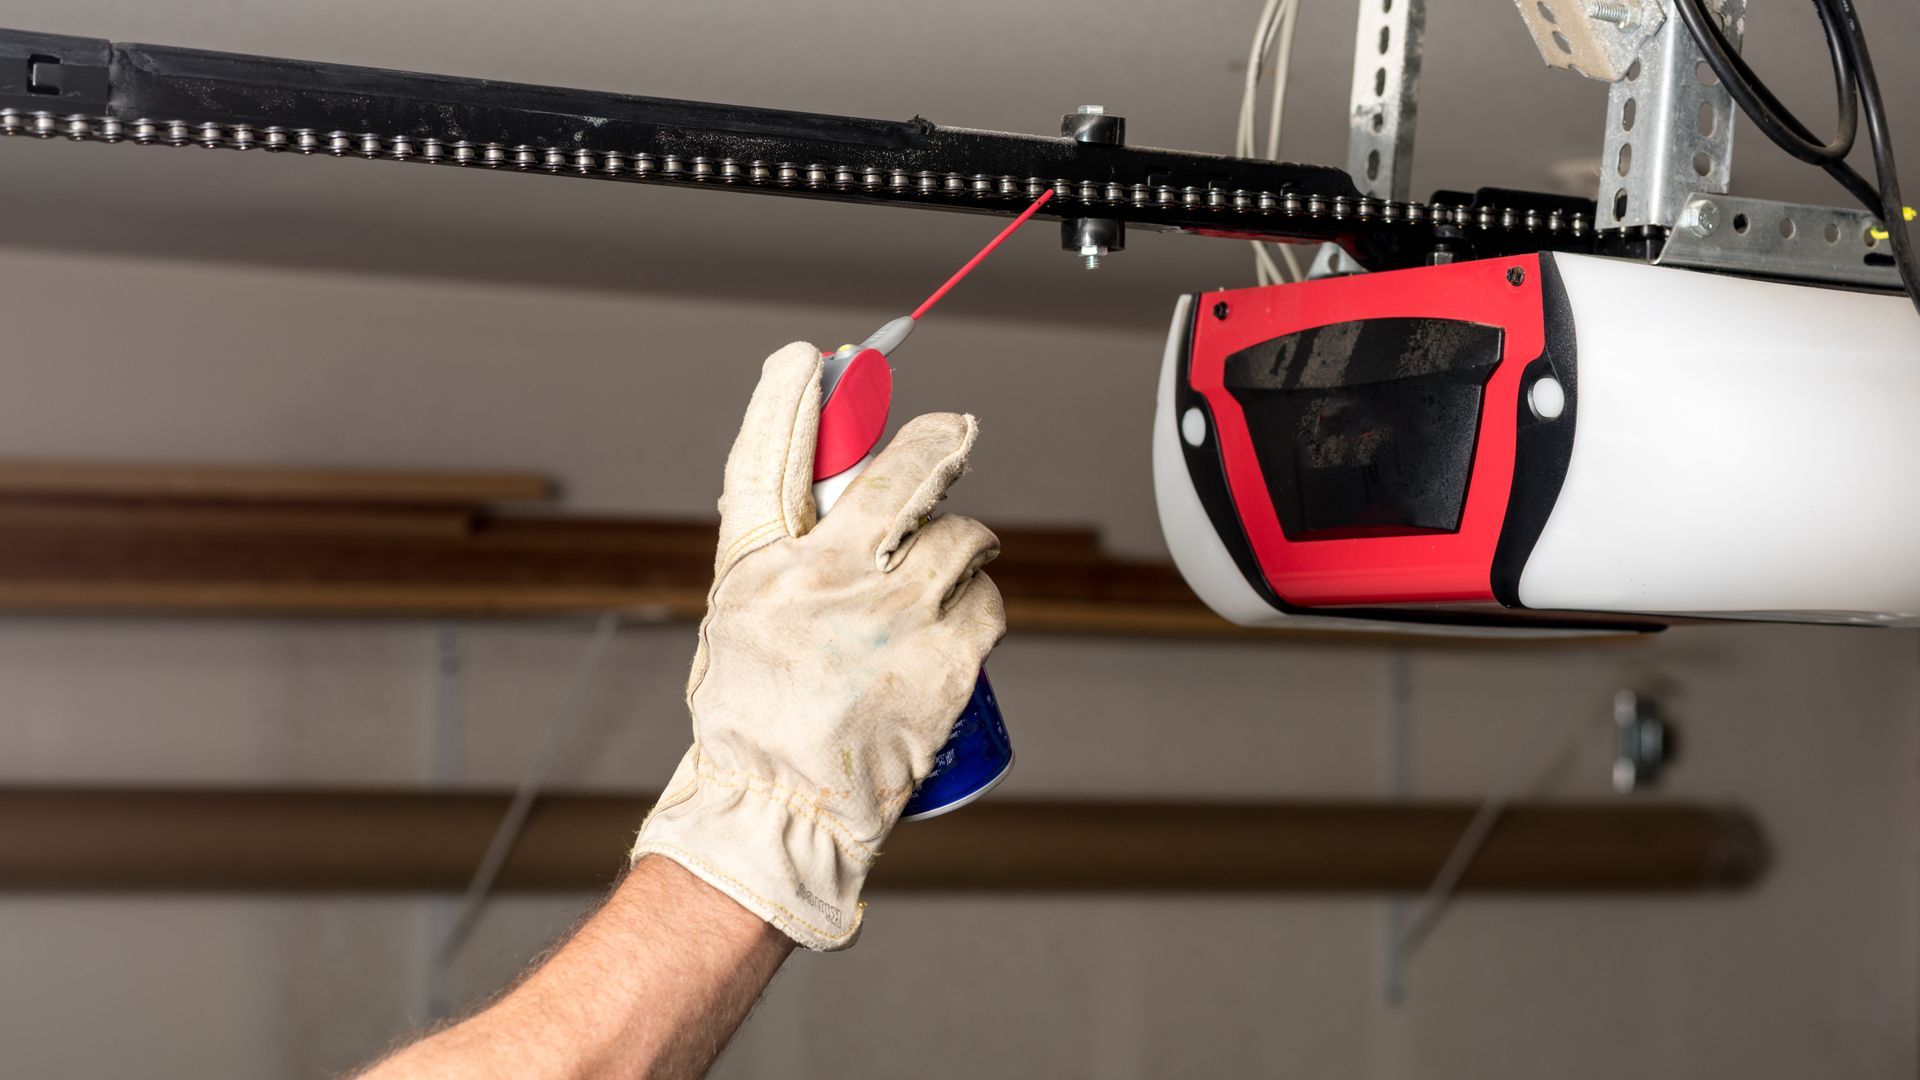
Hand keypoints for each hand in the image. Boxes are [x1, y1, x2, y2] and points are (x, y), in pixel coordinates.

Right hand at [631, 341, 1005, 949]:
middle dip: (936, 443)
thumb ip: (782, 558)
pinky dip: (981, 601)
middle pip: (896, 475)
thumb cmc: (757, 720)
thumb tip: (829, 499)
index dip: (788, 399)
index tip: (807, 357)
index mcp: (762, 567)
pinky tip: (963, 615)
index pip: (769, 458)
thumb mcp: (743, 620)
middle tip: (954, 432)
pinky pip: (987, 600)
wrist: (783, 811)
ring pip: (959, 536)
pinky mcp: (945, 660)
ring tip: (955, 557)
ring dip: (965, 539)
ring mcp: (892, 618)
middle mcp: (826, 580)